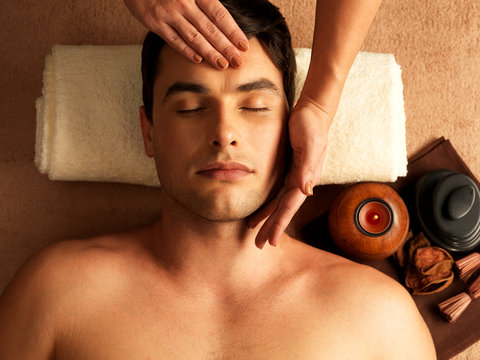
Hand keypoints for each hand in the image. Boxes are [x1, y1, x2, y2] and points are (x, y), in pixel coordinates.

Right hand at [124, 0, 248, 69]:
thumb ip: (205, 0)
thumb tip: (223, 17)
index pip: (219, 14)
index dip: (233, 31)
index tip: (244, 45)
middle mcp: (184, 3)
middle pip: (210, 29)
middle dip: (226, 47)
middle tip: (238, 61)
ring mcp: (169, 13)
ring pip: (194, 37)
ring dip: (210, 53)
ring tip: (223, 65)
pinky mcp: (155, 22)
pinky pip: (174, 40)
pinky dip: (186, 51)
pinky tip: (198, 60)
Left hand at [248, 98, 330, 248]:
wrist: (312, 111)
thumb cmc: (311, 126)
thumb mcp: (310, 145)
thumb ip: (307, 167)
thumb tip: (306, 191)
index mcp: (305, 178)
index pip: (290, 206)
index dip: (280, 224)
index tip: (271, 241)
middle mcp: (300, 181)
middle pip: (283, 209)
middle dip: (272, 227)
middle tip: (258, 244)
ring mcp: (294, 176)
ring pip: (278, 202)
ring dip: (267, 217)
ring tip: (254, 230)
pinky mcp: (287, 168)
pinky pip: (276, 190)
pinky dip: (267, 202)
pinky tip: (259, 208)